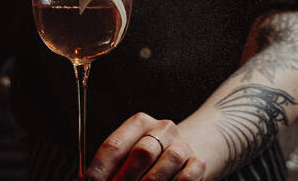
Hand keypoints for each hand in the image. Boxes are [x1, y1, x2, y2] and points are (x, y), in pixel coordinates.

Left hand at [85, 112, 205, 180]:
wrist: (187, 153)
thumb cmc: (148, 158)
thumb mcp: (128, 154)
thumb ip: (110, 167)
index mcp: (139, 123)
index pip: (114, 145)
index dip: (99, 168)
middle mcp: (163, 129)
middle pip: (141, 153)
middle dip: (124, 178)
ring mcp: (182, 145)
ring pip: (164, 167)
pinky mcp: (198, 162)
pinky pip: (185, 179)